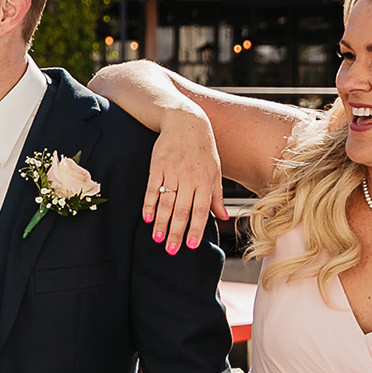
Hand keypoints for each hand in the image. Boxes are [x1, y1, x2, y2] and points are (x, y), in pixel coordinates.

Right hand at [143, 107, 229, 254]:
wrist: (185, 121)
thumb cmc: (202, 148)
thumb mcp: (215, 169)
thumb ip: (216, 195)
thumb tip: (223, 216)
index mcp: (206, 180)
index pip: (201, 210)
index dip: (195, 229)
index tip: (190, 246)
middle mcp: (189, 177)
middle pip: (181, 210)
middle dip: (176, 233)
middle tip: (171, 251)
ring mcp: (172, 171)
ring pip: (166, 203)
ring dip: (161, 223)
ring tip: (157, 240)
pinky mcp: (157, 165)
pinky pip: (152, 189)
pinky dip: (149, 205)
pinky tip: (148, 218)